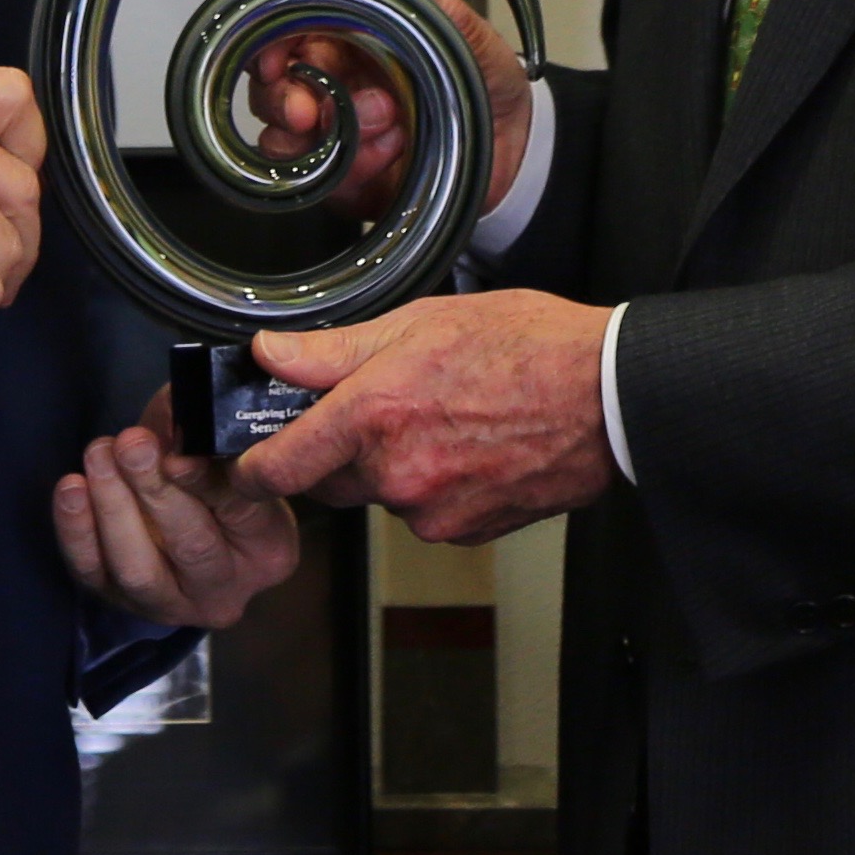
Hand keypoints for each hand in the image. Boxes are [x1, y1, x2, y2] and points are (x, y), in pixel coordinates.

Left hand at [50, 390, 301, 629]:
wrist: (186, 516)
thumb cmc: (214, 471)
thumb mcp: (224, 448)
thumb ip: (205, 431)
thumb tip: (175, 409)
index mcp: (270, 549)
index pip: (241, 513)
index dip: (205, 482)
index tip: (178, 455)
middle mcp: (227, 589)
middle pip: (191, 545)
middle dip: (155, 489)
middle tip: (132, 443)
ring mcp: (171, 605)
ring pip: (138, 569)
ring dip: (113, 508)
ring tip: (99, 455)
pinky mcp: (121, 604)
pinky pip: (93, 574)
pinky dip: (77, 531)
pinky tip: (71, 488)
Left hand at [229, 290, 613, 544]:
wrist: (609, 396)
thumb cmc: (529, 347)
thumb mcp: (421, 322)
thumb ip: (335, 348)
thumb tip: (272, 354)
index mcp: (376, 415)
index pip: (282, 466)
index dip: (253, 469)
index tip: (245, 465)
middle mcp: (399, 474)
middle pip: (332, 481)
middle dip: (341, 451)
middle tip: (384, 405)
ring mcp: (434, 511)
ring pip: (384, 494)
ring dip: (395, 466)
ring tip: (446, 415)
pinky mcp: (468, 533)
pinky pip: (427, 511)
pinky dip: (435, 485)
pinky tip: (470, 444)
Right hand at [241, 0, 533, 224]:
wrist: (517, 143)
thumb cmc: (480, 75)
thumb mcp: (457, 26)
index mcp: (343, 40)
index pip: (281, 37)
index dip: (268, 46)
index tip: (273, 60)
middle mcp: (328, 87)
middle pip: (269, 93)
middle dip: (284, 101)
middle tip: (310, 111)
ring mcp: (332, 139)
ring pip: (285, 143)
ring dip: (330, 133)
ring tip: (388, 119)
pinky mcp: (346, 185)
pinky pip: (327, 182)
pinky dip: (357, 165)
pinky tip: (395, 150)